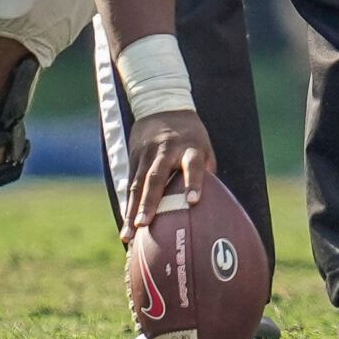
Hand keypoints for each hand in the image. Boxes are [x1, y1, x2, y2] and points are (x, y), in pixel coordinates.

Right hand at [121, 109, 215, 239]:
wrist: (161, 104)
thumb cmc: (190, 135)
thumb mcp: (204, 147)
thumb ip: (206, 173)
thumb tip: (212, 207)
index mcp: (190, 147)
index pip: (193, 165)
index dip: (193, 182)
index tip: (192, 202)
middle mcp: (166, 150)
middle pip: (156, 177)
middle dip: (149, 202)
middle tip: (144, 224)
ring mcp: (147, 153)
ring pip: (137, 183)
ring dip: (132, 210)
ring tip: (128, 234)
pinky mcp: (133, 156)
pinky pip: (129, 183)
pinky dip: (128, 205)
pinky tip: (126, 225)